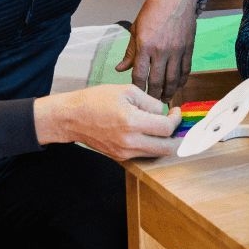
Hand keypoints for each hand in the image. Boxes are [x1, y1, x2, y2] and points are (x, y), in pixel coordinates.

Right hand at [34, 84, 180, 160]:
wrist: (71, 117)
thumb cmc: (97, 100)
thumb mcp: (127, 91)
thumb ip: (151, 102)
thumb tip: (164, 113)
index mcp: (132, 122)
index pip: (167, 128)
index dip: (177, 119)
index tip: (176, 111)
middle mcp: (129, 142)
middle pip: (167, 148)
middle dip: (176, 136)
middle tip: (173, 123)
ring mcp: (124, 153)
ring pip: (156, 154)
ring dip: (164, 142)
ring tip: (160, 126)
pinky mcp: (120, 157)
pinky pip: (143, 155)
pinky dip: (151, 146)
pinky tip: (147, 133)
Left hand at [114, 0, 196, 101]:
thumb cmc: (154, 9)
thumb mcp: (136, 28)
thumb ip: (130, 52)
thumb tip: (120, 69)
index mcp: (145, 45)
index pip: (139, 75)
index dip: (138, 88)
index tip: (137, 96)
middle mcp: (161, 51)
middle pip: (157, 81)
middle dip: (153, 95)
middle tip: (151, 104)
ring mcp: (177, 51)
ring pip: (173, 79)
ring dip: (169, 92)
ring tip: (165, 100)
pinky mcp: (188, 49)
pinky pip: (186, 70)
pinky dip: (182, 81)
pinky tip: (177, 86)